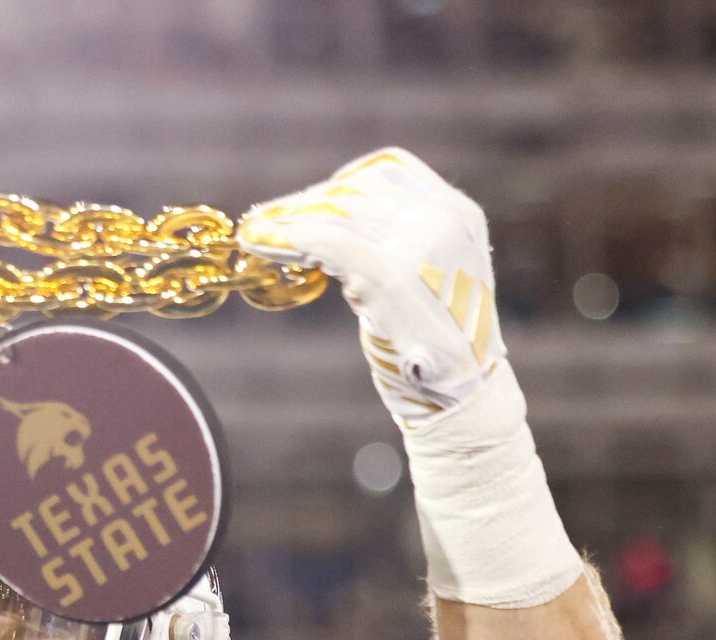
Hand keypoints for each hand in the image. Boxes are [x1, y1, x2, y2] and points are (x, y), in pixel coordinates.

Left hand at [238, 150, 502, 429]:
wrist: (461, 393)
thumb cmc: (436, 345)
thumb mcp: (427, 276)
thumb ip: (397, 244)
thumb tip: (329, 226)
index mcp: (456, 213)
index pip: (386, 170)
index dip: (338, 184)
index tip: (305, 207)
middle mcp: (443, 219)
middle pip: (356, 190)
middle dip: (304, 204)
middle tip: (264, 221)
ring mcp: (421, 244)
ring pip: (337, 214)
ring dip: (287, 222)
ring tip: (254, 233)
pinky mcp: (391, 275)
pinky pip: (330, 243)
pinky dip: (290, 241)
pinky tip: (264, 245)